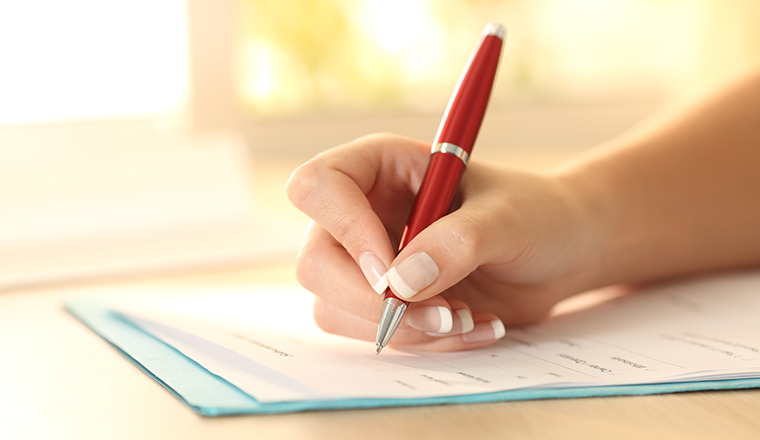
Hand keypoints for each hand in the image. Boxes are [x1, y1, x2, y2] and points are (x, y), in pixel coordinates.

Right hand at [287, 133, 599, 351]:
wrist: (559, 254)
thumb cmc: (536, 215)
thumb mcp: (508, 219)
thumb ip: (457, 242)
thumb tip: (401, 283)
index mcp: (382, 167)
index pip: (319, 186)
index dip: (345, 230)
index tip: (392, 272)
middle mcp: (364, 213)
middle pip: (315, 262)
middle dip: (373, 302)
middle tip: (440, 315)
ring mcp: (368, 262)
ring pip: (334, 308)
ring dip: (404, 329)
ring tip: (467, 319)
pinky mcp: (384, 302)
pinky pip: (371, 335)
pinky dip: (421, 343)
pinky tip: (470, 327)